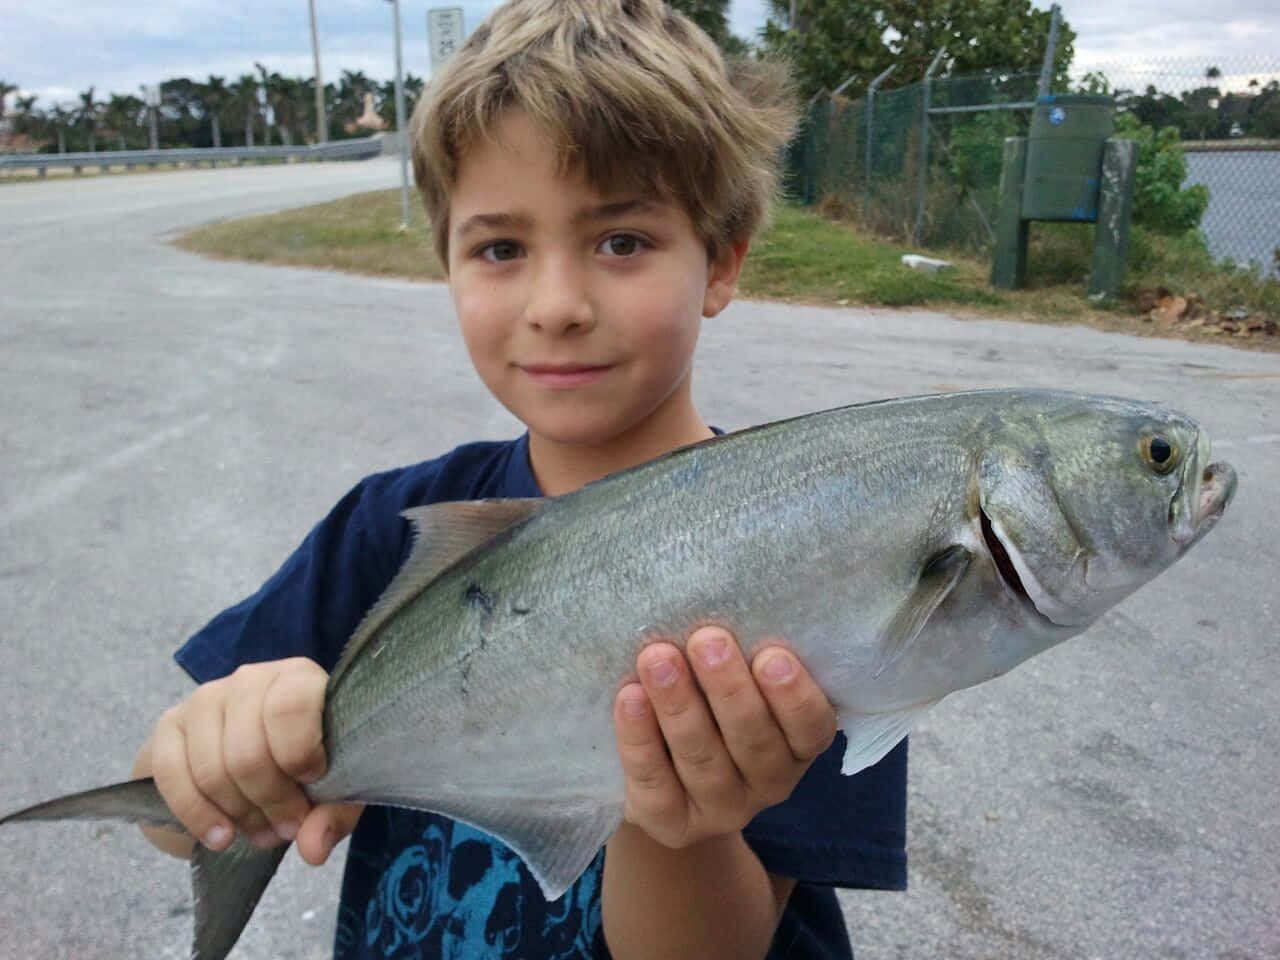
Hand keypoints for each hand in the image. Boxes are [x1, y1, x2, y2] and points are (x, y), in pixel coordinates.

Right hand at [140, 657, 361, 864]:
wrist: (249, 761)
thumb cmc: (301, 765)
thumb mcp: (333, 788)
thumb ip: (333, 815)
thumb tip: (313, 848)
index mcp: (298, 679)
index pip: (291, 707)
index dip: (298, 754)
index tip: (311, 782)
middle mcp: (249, 680)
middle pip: (249, 752)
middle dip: (270, 802)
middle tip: (286, 827)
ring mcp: (205, 699)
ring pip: (212, 770)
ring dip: (239, 814)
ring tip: (261, 831)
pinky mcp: (169, 724)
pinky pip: (172, 776)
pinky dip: (198, 815)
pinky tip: (221, 836)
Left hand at [613, 627, 836, 849]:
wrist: (667, 780)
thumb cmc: (711, 704)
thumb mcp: (740, 682)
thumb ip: (743, 655)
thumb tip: (722, 595)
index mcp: (798, 745)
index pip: (812, 727)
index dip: (794, 696)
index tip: (771, 655)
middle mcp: (769, 782)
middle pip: (753, 740)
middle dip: (728, 688)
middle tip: (707, 639)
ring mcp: (720, 808)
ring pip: (702, 759)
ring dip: (679, 705)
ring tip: (658, 658)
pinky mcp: (670, 823)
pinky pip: (655, 783)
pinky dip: (640, 739)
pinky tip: (629, 698)